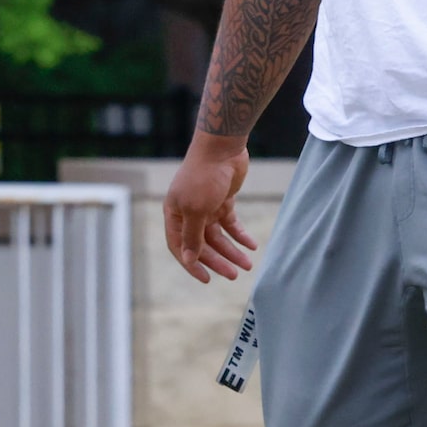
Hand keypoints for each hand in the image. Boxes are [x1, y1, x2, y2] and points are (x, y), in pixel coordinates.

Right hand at [163, 137, 258, 282]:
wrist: (221, 148)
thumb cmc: (203, 177)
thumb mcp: (196, 210)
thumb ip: (193, 236)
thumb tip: (189, 259)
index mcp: (174, 215)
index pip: (180, 246)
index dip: (192, 264)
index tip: (206, 279)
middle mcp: (188, 213)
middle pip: (202, 244)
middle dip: (218, 260)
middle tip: (234, 275)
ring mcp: (206, 206)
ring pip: (218, 236)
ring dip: (232, 251)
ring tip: (247, 265)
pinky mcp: (222, 200)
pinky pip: (231, 224)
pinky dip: (240, 235)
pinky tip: (251, 246)